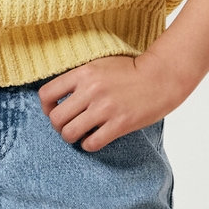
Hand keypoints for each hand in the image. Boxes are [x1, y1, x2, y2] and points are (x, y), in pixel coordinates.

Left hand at [37, 48, 191, 150]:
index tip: (53, 110)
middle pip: (55, 118)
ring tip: (81, 133)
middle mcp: (91, 90)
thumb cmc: (131, 71)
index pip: (46, 94)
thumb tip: (57, 96)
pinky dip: (89, 144)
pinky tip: (96, 138)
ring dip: (72, 137)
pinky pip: (91, 143)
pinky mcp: (120, 124)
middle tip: (69, 126)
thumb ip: (79, 77)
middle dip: (59, 126)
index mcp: (83, 73)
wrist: (161, 77)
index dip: (46, 107)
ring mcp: (105, 108)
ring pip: (70, 133)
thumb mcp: (100, 64)